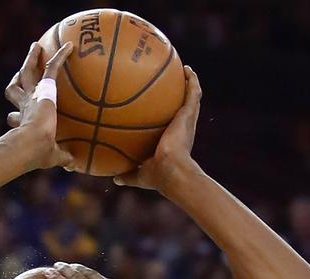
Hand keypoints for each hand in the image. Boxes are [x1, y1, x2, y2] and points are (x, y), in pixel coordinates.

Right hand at [3, 41, 78, 170]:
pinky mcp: (43, 88)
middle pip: (15, 88)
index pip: (15, 116)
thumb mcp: (52, 157)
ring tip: (36, 46)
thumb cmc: (38, 154)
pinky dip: (61, 56)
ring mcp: (30, 95)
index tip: (14, 117)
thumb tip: (72, 165)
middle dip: (17, 79)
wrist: (31, 143)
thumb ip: (62, 158)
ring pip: (26, 71)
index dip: (14, 116)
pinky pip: (52, 67)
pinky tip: (72, 46)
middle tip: (20, 72)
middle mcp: (23, 106)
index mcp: (23, 123)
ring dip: (31, 58)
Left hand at [112, 66, 202, 191]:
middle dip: (180, 96)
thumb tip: (115, 178)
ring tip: (185, 70)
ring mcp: (188, 120)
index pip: (172, 125)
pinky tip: (187, 69)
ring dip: (191, 84)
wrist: (171, 171)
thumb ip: (128, 174)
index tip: (162, 106)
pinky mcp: (189, 114)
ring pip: (192, 98)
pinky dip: (193, 81)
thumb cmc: (157, 175)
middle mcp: (182, 128)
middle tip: (174, 83)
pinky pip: (194, 93)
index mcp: (174, 140)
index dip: (169, 116)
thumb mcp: (139, 174)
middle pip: (183, 109)